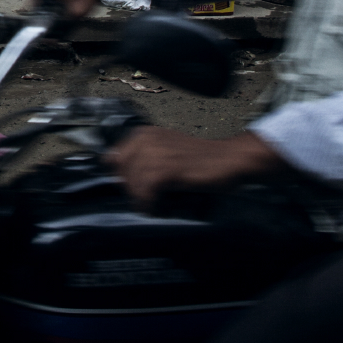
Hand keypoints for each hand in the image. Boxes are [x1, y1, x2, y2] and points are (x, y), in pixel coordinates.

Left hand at [105, 128, 282, 211]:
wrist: (228, 159)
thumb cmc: (201, 158)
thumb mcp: (167, 149)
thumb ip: (144, 157)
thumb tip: (118, 175)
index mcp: (144, 134)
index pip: (113, 158)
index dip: (122, 177)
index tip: (134, 188)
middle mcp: (146, 140)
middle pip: (121, 173)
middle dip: (130, 190)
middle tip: (146, 201)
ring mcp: (156, 153)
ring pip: (132, 184)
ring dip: (141, 200)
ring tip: (154, 206)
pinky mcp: (167, 169)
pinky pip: (146, 192)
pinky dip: (150, 204)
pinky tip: (159, 208)